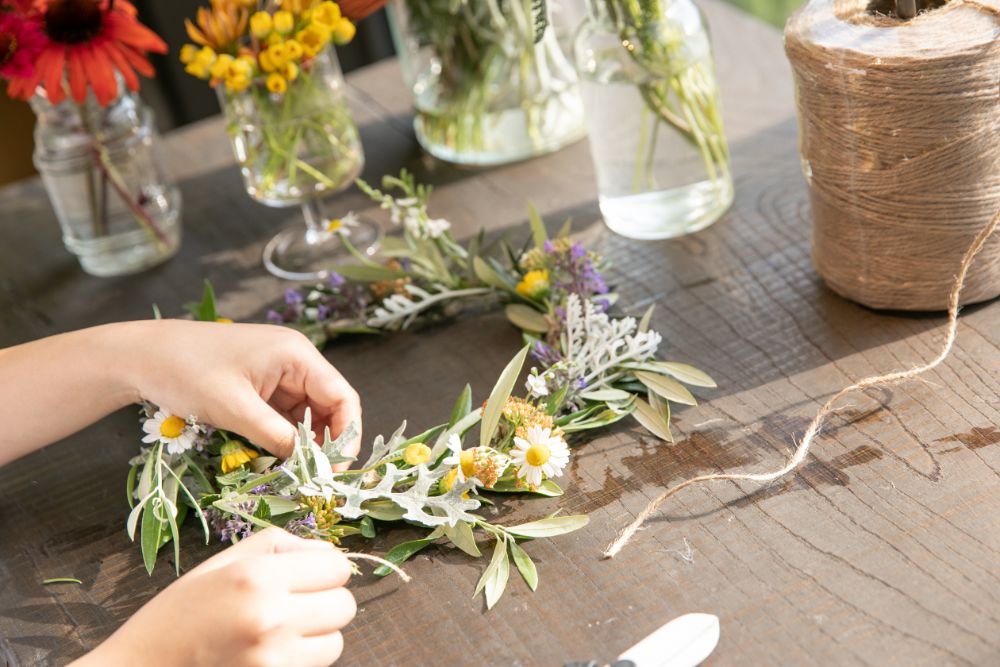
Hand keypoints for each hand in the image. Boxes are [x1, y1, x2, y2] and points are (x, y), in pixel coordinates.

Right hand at [75, 528, 356, 666]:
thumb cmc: (178, 615)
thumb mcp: (220, 565)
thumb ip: (278, 546)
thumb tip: (326, 550)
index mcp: (256, 576)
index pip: (337, 566)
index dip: (324, 570)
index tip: (305, 577)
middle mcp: (269, 617)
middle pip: (345, 606)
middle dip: (325, 604)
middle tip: (291, 608)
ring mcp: (273, 659)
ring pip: (336, 644)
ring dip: (315, 639)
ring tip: (275, 636)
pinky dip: (299, 663)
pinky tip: (266, 656)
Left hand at [122, 319, 361, 461]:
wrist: (141, 355)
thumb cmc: (187, 371)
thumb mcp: (235, 409)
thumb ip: (277, 436)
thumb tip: (308, 465)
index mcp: (297, 355)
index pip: (342, 397)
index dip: (346, 434)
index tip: (336, 470)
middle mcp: (295, 361)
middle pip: (329, 407)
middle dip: (326, 443)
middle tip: (317, 478)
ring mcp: (278, 374)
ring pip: (307, 415)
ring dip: (305, 444)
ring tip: (298, 474)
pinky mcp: (261, 387)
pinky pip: (285, 416)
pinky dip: (285, 439)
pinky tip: (279, 459)